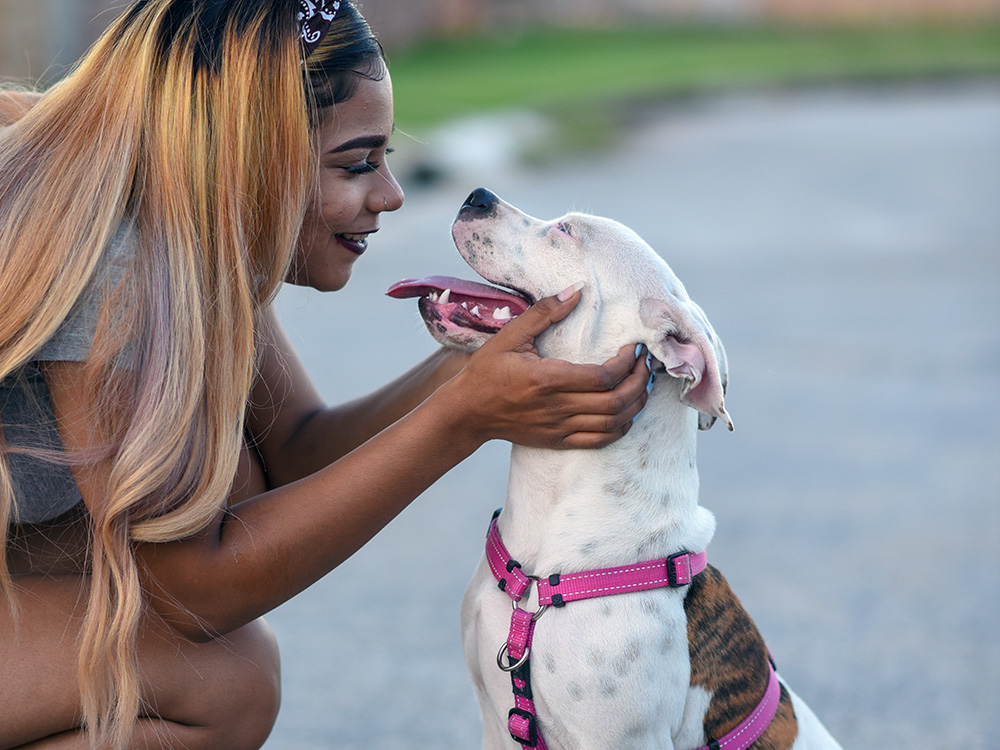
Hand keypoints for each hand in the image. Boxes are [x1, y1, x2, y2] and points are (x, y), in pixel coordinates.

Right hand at [441, 287, 649, 449]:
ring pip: (613, 423)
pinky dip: (621, 427)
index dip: (627, 363)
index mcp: (548, 379)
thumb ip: (545, 312)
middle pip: (616, 401)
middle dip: (639, 381)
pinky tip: (626, 411)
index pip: (604, 376)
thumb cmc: (486, 372)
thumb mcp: (510, 335)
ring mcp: (560, 428)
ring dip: (635, 404)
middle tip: (645, 364)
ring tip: (642, 384)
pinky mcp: (558, 441)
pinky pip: (600, 440)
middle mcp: (558, 407)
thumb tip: (576, 290)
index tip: (633, 348)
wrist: (467, 412)